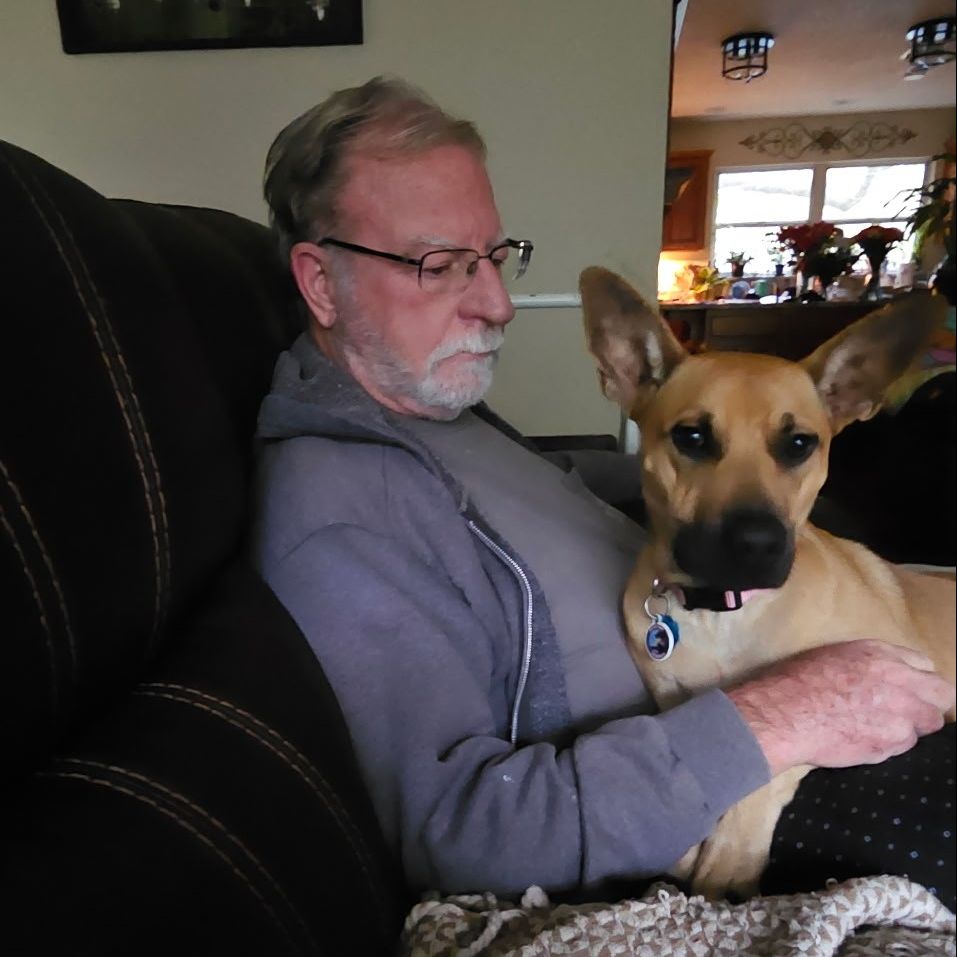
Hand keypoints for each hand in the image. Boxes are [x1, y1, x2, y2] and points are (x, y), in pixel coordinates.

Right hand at [727, 639, 954, 776]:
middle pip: (942, 694)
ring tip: (880, 728)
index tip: (908, 689)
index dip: (917, 680)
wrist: (784, 714)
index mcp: (880, 654)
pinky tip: (863, 739)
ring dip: (909, 727)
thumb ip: (870, 664)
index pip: (925, 666)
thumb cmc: (798, 682)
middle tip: (908, 712)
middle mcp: (898, 681)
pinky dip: (889, 745)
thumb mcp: (834, 656)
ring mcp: (899, 714)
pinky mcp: (891, 744)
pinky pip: (903, 747)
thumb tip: (888, 676)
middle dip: (929, 704)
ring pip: (927, 725)